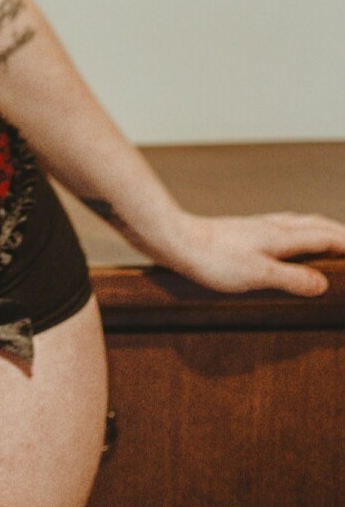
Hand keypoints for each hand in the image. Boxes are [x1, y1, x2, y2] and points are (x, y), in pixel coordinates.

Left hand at [155, 209, 344, 296]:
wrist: (177, 240)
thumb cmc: (213, 259)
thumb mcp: (258, 275)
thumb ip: (292, 279)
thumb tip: (323, 284)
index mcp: (281, 236)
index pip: (325, 237)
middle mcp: (273, 226)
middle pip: (317, 225)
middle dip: (340, 233)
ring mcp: (259, 226)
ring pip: (301, 222)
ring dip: (321, 229)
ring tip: (332, 238)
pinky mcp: (246, 230)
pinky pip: (285, 226)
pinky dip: (301, 230)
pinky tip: (290, 238)